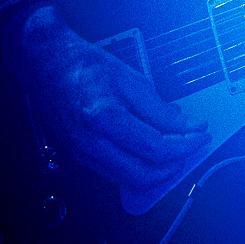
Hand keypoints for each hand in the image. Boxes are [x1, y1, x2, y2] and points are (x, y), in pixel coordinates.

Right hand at [6, 5, 208, 197]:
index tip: (200, 136)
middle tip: (189, 147)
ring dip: (156, 169)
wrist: (44, 63)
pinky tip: (149, 149)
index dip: (185, 146)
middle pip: (144, 176)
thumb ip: (160, 109)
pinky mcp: (80, 156)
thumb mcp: (130, 79)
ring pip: (129, 180)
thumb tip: (187, 126)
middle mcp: (91, 143)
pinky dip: (137, 166)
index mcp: (105, 119)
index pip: (156, 149)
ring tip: (173, 148)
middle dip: (173, 166)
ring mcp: (83, 154)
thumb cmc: (82, 66)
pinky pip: (115, 172)